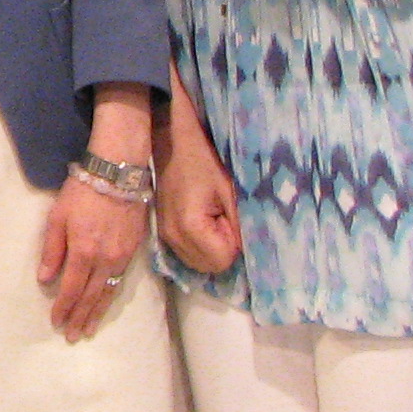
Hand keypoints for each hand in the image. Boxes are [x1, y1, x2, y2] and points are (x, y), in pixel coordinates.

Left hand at [37, 178, 148, 339]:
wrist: (117, 174)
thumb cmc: (82, 192)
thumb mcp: (57, 217)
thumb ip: (52, 250)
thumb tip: (45, 279)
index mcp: (83, 251)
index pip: (71, 289)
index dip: (63, 308)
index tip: (56, 323)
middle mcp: (105, 259)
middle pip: (91, 296)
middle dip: (80, 317)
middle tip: (73, 336)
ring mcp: (122, 256)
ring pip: (108, 291)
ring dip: (97, 312)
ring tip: (89, 328)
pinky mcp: (134, 249)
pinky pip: (121, 279)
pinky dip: (111, 295)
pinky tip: (106, 302)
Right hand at [157, 90, 241, 277]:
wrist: (172, 143)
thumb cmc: (203, 161)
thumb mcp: (229, 190)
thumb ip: (240, 223)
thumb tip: (249, 248)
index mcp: (190, 226)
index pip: (222, 260)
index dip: (234, 244)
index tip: (232, 219)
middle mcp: (173, 238)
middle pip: (210, 268)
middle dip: (223, 249)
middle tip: (225, 219)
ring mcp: (165, 237)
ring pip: (198, 263)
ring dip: (211, 249)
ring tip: (213, 218)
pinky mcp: (163, 232)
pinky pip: (188, 254)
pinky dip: (200, 245)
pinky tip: (203, 221)